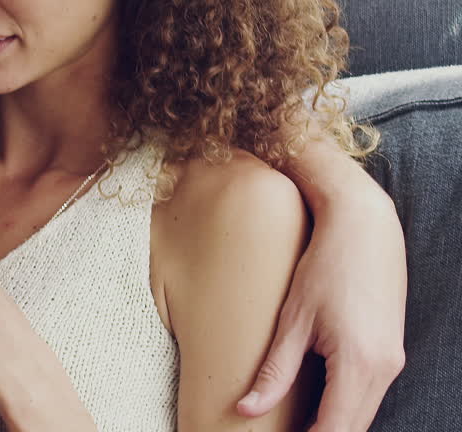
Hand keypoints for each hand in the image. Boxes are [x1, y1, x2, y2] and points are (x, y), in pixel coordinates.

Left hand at [237, 185, 406, 430]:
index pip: (335, 429)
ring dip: (335, 424)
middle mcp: (384, 369)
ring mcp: (393, 362)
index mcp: (359, 364)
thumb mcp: (293, 320)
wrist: (365, 227)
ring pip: (364, 414)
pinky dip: (346, 408)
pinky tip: (320, 408)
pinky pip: (369, 395)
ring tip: (298, 428)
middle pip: (353, 427)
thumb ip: (273, 371)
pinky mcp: (391, 353)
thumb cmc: (325, 267)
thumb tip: (246, 408)